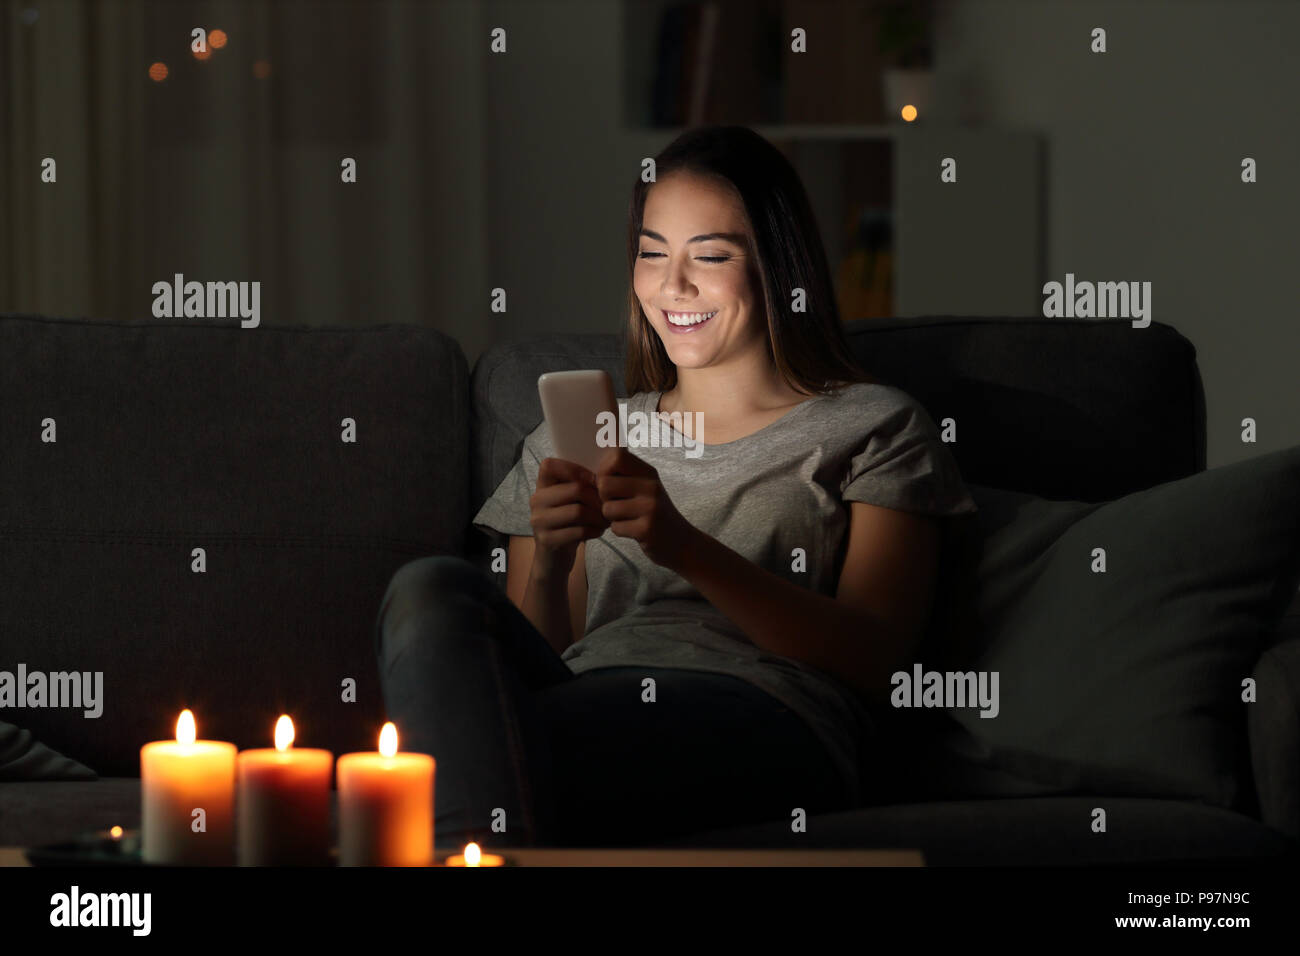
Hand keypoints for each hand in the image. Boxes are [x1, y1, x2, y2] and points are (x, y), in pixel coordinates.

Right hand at [529, 457, 609, 574]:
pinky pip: (578, 531)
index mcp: (541, 486)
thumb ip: (581, 482)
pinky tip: (599, 531)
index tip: (593, 481)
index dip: (576, 470)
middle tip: (608, 505)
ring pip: (578, 511)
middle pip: (575, 489)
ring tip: (606, 519)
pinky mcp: (547, 540)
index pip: (550, 465)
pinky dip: (594, 530)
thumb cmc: (569, 522)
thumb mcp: (571, 500)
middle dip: (598, 497)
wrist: (555, 558)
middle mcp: (536, 501)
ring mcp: (539, 521)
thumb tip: (612, 456)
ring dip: (599, 516)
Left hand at [595, 447, 694, 569]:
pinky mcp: (647, 529)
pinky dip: (620, 531)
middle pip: (605, 484)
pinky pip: (615, 527)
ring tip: (627, 518)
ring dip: (611, 517)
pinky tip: (633, 530)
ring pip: (607, 508)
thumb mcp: (645, 488)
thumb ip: (624, 474)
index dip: (604, 470)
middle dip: (604, 498)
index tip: (609, 482)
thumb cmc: (654, 513)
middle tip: (617, 505)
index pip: (617, 456)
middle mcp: (651, 486)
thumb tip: (597, 461)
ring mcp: (650, 508)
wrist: (682, 542)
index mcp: (649, 473)